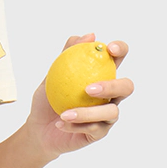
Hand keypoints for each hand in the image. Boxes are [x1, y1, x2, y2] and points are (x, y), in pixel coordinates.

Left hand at [28, 34, 131, 159]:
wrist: (40, 129)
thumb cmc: (48, 99)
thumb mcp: (52, 75)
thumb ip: (67, 55)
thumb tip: (88, 35)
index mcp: (102, 75)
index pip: (119, 58)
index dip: (121, 50)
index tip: (110, 48)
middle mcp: (111, 95)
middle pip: (126, 87)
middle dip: (112, 86)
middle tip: (89, 89)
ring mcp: (107, 115)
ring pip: (112, 112)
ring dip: (88, 113)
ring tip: (65, 113)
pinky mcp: (100, 132)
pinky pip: (94, 129)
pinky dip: (75, 125)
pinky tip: (60, 123)